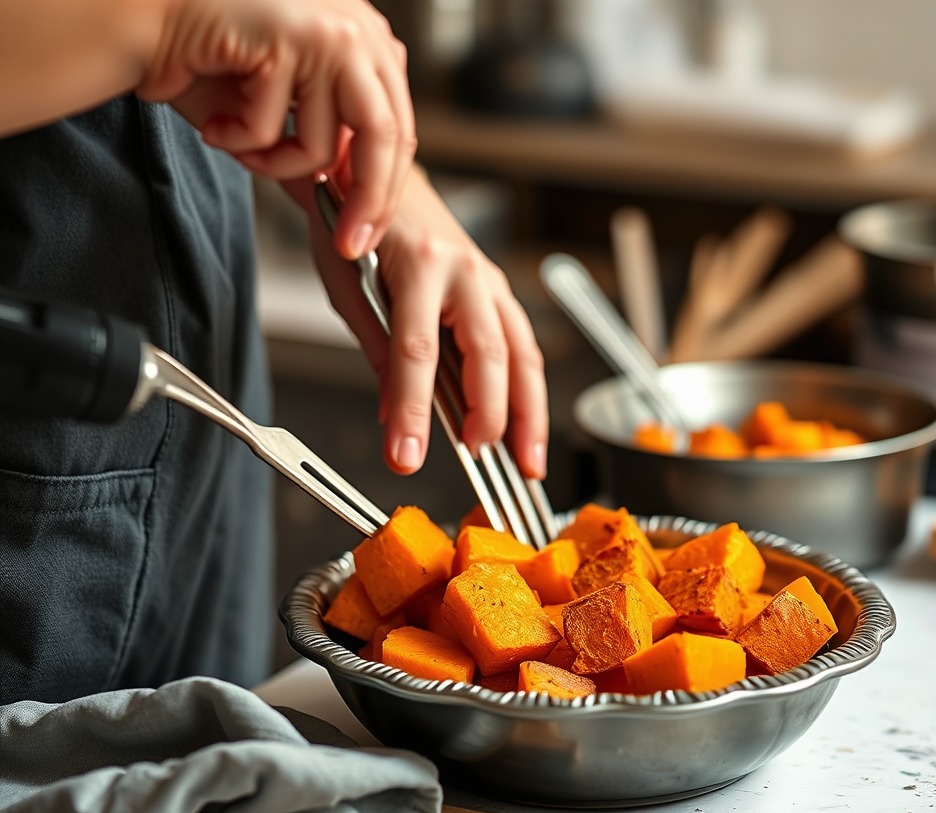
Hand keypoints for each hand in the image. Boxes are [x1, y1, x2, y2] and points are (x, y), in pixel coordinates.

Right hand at [141, 0, 415, 257]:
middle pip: (385, 141)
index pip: (398, 132)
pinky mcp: (285, 38)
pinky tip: (214, 121)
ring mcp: (326, 30)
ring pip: (323, 145)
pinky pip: (271, 131)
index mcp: (368, 43)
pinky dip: (236, 141)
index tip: (368, 237)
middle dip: (364, 206)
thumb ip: (333, 137)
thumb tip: (364, 205)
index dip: (384, 193)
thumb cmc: (210, 56)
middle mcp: (358, 30)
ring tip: (234, 141)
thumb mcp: (290, 98)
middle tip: (346, 247)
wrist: (141, 11)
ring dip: (273, 165)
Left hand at [286, 168, 548, 478]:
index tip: (405, 455)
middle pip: (489, 353)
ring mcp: (488, 280)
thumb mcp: (348, 286)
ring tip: (529, 462)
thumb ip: (377, 349)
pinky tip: (526, 426)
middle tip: (482, 461)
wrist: (377, 172)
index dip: (412, 410)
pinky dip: (528, 391)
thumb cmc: (358, 226)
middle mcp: (463, 270)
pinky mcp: (498, 291)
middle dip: (490, 415)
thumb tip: (392, 413)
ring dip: (530, 412)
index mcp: (417, 264)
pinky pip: (523, 346)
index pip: (416, 353)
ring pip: (523, 353)